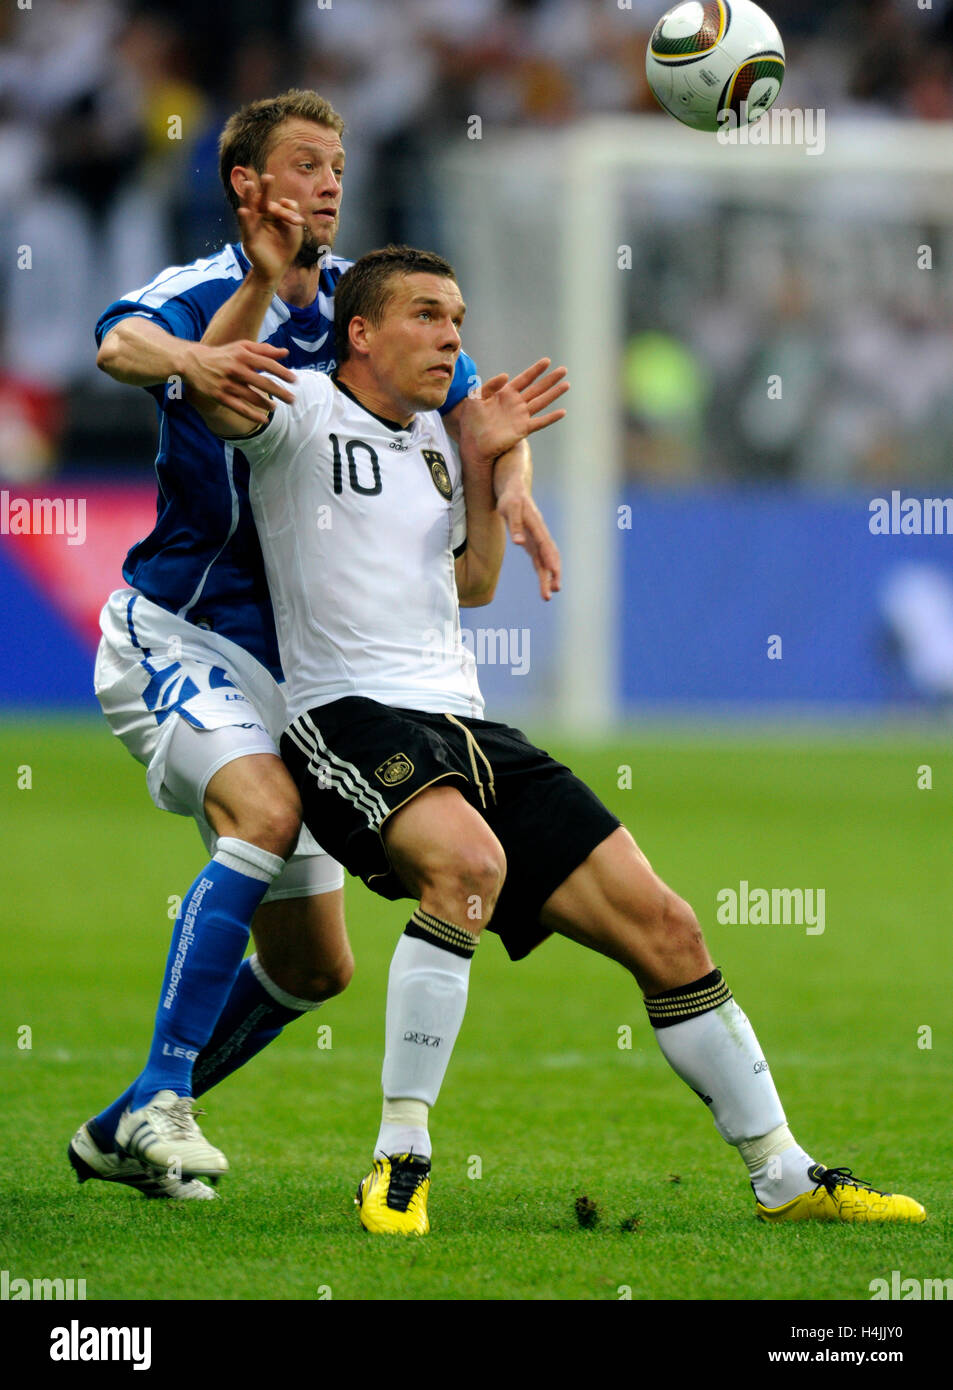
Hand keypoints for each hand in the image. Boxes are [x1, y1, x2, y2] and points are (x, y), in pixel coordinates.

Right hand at [182, 340, 295, 424]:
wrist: (193, 362)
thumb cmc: (223, 354)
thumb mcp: (241, 347)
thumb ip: (264, 350)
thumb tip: (285, 353)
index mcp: (242, 355)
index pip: (268, 364)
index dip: (283, 373)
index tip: (295, 380)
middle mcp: (236, 369)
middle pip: (263, 382)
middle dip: (281, 392)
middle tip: (293, 399)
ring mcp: (227, 384)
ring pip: (252, 397)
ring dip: (267, 404)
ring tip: (276, 407)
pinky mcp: (220, 396)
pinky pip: (240, 408)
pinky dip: (253, 415)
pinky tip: (263, 420)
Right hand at [236, 174, 304, 285]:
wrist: (276, 269)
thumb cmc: (285, 248)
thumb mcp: (294, 229)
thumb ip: (292, 213)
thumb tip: (285, 199)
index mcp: (272, 215)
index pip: (279, 207)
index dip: (289, 213)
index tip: (298, 222)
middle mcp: (261, 217)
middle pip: (262, 201)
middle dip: (265, 190)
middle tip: (268, 177)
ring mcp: (254, 226)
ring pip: (251, 209)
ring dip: (249, 197)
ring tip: (249, 185)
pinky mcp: (249, 238)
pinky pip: (246, 227)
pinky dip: (244, 219)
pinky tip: (243, 211)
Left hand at [461, 358, 567, 465]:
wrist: (472, 444)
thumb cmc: (471, 422)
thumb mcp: (475, 398)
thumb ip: (490, 385)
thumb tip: (506, 375)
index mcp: (505, 394)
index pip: (524, 379)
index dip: (535, 370)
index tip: (547, 361)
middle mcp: (516, 404)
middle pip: (537, 389)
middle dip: (550, 379)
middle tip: (564, 369)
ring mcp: (520, 417)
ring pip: (541, 402)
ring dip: (554, 394)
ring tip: (567, 384)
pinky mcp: (522, 429)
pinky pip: (539, 422)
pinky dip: (551, 418)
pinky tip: (562, 412)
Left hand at [495, 482, 561, 600]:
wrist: (514, 486)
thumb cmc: (511, 497)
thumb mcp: (509, 508)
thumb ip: (515, 525)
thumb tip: (519, 543)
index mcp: (536, 526)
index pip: (546, 546)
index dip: (550, 561)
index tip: (554, 575)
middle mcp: (540, 533)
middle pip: (549, 556)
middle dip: (552, 574)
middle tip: (554, 591)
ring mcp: (537, 538)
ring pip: (545, 560)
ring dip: (549, 576)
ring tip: (549, 593)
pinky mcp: (532, 540)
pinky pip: (539, 558)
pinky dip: (543, 569)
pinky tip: (544, 580)